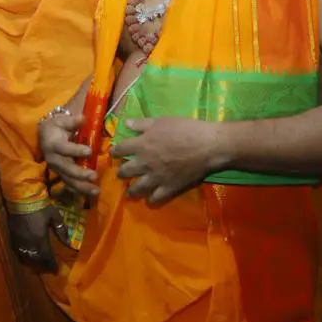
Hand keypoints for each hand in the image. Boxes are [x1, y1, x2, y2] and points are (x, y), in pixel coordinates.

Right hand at [7, 206, 65, 269]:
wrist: (21, 199)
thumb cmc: (40, 207)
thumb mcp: (54, 217)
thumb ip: (61, 231)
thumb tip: (69, 243)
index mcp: (40, 240)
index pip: (47, 258)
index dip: (51, 265)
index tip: (56, 271)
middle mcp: (29, 244)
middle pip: (36, 261)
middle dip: (42, 267)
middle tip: (48, 270)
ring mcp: (19, 242)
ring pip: (25, 258)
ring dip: (32, 264)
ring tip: (38, 267)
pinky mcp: (12, 237)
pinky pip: (17, 253)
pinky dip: (23, 258)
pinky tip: (27, 258)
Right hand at [38, 111, 97, 196]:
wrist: (43, 136)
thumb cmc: (56, 127)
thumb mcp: (62, 120)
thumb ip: (72, 121)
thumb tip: (83, 118)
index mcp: (53, 144)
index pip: (63, 148)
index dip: (75, 150)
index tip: (89, 151)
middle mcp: (53, 159)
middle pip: (66, 168)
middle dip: (79, 173)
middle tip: (94, 176)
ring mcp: (56, 169)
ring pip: (68, 180)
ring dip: (82, 187)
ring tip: (96, 191)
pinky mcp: (61, 175)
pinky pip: (70, 184)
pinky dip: (81, 190)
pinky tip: (92, 194)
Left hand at [110, 116, 228, 203]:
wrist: (208, 146)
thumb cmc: (185, 129)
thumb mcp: (161, 121)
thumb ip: (141, 124)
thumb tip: (126, 123)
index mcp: (141, 145)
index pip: (119, 150)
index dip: (114, 152)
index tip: (114, 154)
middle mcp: (144, 163)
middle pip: (125, 171)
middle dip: (121, 172)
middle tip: (121, 173)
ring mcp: (156, 177)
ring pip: (137, 188)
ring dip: (131, 190)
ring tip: (130, 191)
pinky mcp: (169, 188)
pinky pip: (156, 198)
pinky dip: (151, 200)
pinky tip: (149, 200)